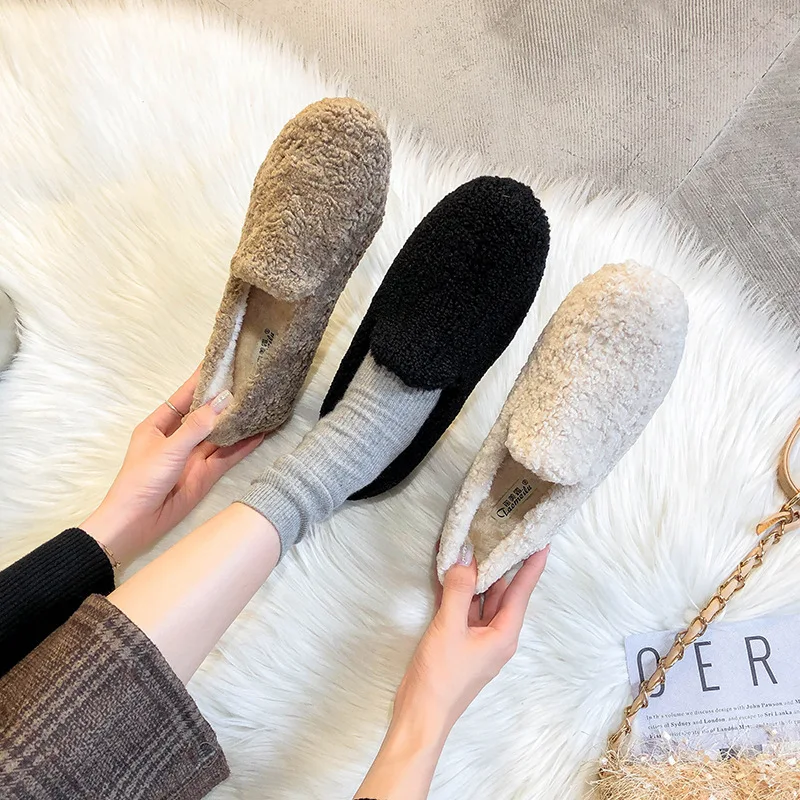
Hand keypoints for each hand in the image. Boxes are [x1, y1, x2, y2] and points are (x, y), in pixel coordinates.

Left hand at [82, 370, 262, 566]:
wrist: (136, 522)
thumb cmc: (141, 479)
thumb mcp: (169, 448)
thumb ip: (197, 426)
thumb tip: (222, 401)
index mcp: (159, 425)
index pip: (184, 396)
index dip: (201, 380)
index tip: (221, 361)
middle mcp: (178, 438)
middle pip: (205, 414)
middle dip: (224, 400)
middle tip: (248, 380)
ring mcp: (193, 456)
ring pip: (220, 435)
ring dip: (237, 423)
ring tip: (260, 405)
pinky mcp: (205, 474)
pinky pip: (227, 456)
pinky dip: (243, 446)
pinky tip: (259, 434)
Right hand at [355, 545, 548, 798]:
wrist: (421, 714)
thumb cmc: (442, 675)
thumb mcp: (449, 627)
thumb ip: (458, 590)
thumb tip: (466, 555)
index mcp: (504, 634)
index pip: (521, 591)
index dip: (532, 565)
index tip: (542, 540)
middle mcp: (495, 634)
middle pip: (502, 592)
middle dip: (499, 563)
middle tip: (499, 531)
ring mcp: (476, 638)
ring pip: (480, 598)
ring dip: (475, 575)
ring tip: (473, 543)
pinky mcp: (458, 640)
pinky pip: (463, 608)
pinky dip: (458, 590)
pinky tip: (450, 570)